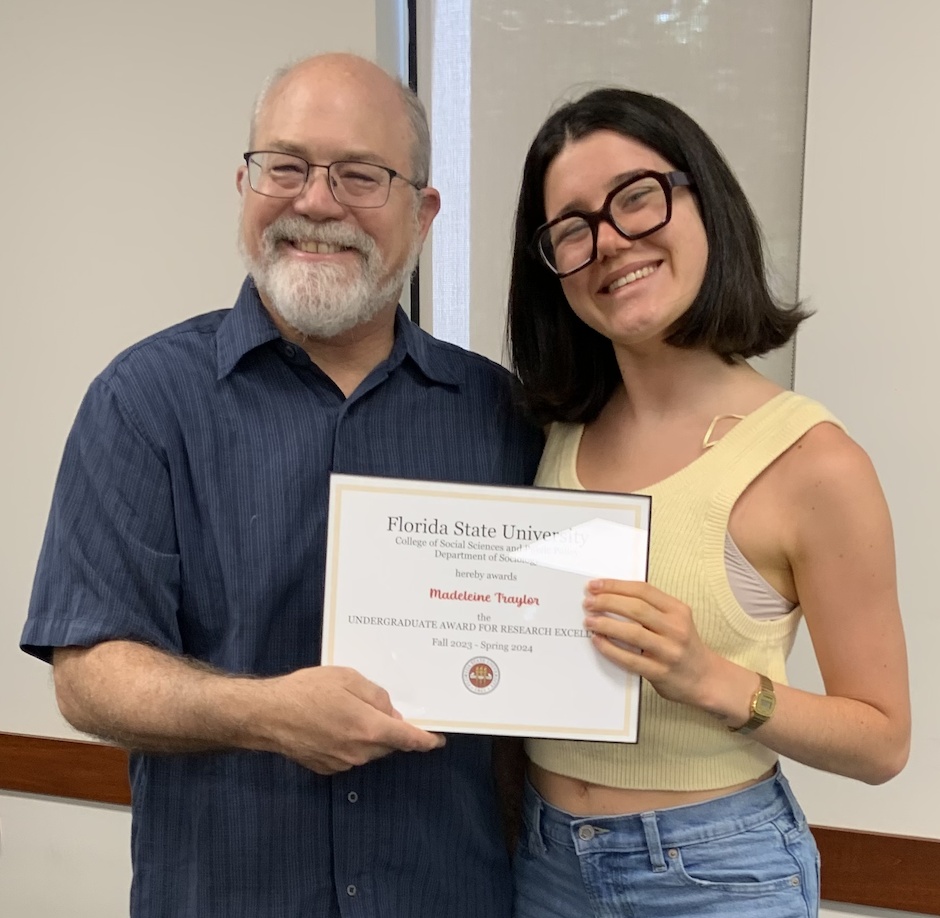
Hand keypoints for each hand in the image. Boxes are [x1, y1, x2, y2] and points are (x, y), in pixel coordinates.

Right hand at [255, 665, 445, 774]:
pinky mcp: (327, 768)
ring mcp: (343, 763)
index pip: (407, 738)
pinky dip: (352, 743)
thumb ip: (375, 696)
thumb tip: (391, 712)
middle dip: (392, 730)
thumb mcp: (347, 679)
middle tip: (378, 708)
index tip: (438, 741)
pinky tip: (334, 725)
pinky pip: (351, 755)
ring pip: (370, 750)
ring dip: (370, 736)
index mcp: (369, 728)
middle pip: (389, 744)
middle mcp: (360, 752)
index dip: (426, 740)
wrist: (267, 715)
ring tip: (350, 712)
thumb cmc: (308, 691)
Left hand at [583, 580, 721, 709]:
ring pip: (633, 633)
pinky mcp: (660, 673)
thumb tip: (610, 595)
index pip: (643, 591)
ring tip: (589, 621)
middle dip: (607, 602)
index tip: (594, 585)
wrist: (706, 678)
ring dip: (606, 624)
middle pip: (636, 609)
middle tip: (587, 602)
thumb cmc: (683, 645)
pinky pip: (630, 660)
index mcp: (678, 610)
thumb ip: (650, 607)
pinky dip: (610, 649)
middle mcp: (676, 628)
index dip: (616, 586)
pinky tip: (597, 641)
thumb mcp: (675, 619)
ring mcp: (669, 651)